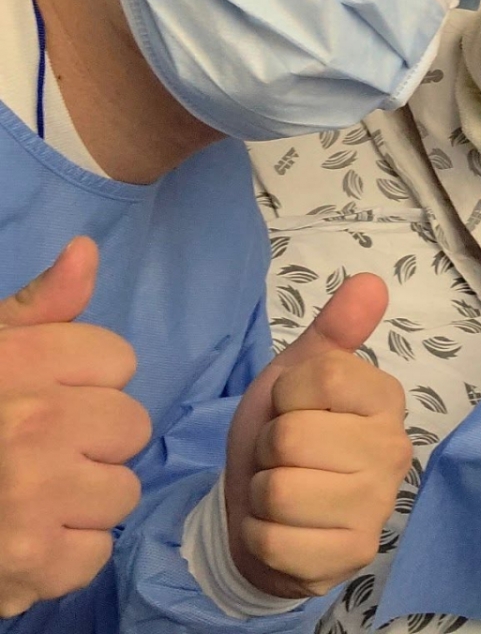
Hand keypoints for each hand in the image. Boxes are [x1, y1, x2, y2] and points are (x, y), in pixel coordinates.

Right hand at [0, 237, 151, 617]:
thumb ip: (40, 307)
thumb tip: (85, 249)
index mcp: (17, 364)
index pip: (120, 361)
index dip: (89, 383)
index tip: (49, 398)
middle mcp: (31, 423)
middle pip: (132, 424)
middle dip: (94, 442)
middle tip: (38, 455)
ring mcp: (34, 496)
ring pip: (124, 489)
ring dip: (85, 501)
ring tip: (31, 500)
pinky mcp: (34, 562)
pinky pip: (99, 550)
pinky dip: (66, 556)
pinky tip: (26, 542)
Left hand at [224, 274, 409, 599]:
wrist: (264, 509)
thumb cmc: (285, 431)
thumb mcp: (298, 374)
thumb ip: (334, 328)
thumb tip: (371, 280)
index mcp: (386, 398)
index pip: (324, 377)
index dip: (288, 392)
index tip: (293, 406)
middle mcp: (394, 450)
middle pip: (293, 437)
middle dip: (270, 447)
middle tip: (284, 455)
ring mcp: (377, 507)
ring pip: (280, 490)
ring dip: (262, 492)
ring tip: (282, 490)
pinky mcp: (353, 557)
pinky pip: (275, 541)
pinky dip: (261, 536)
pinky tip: (283, 528)